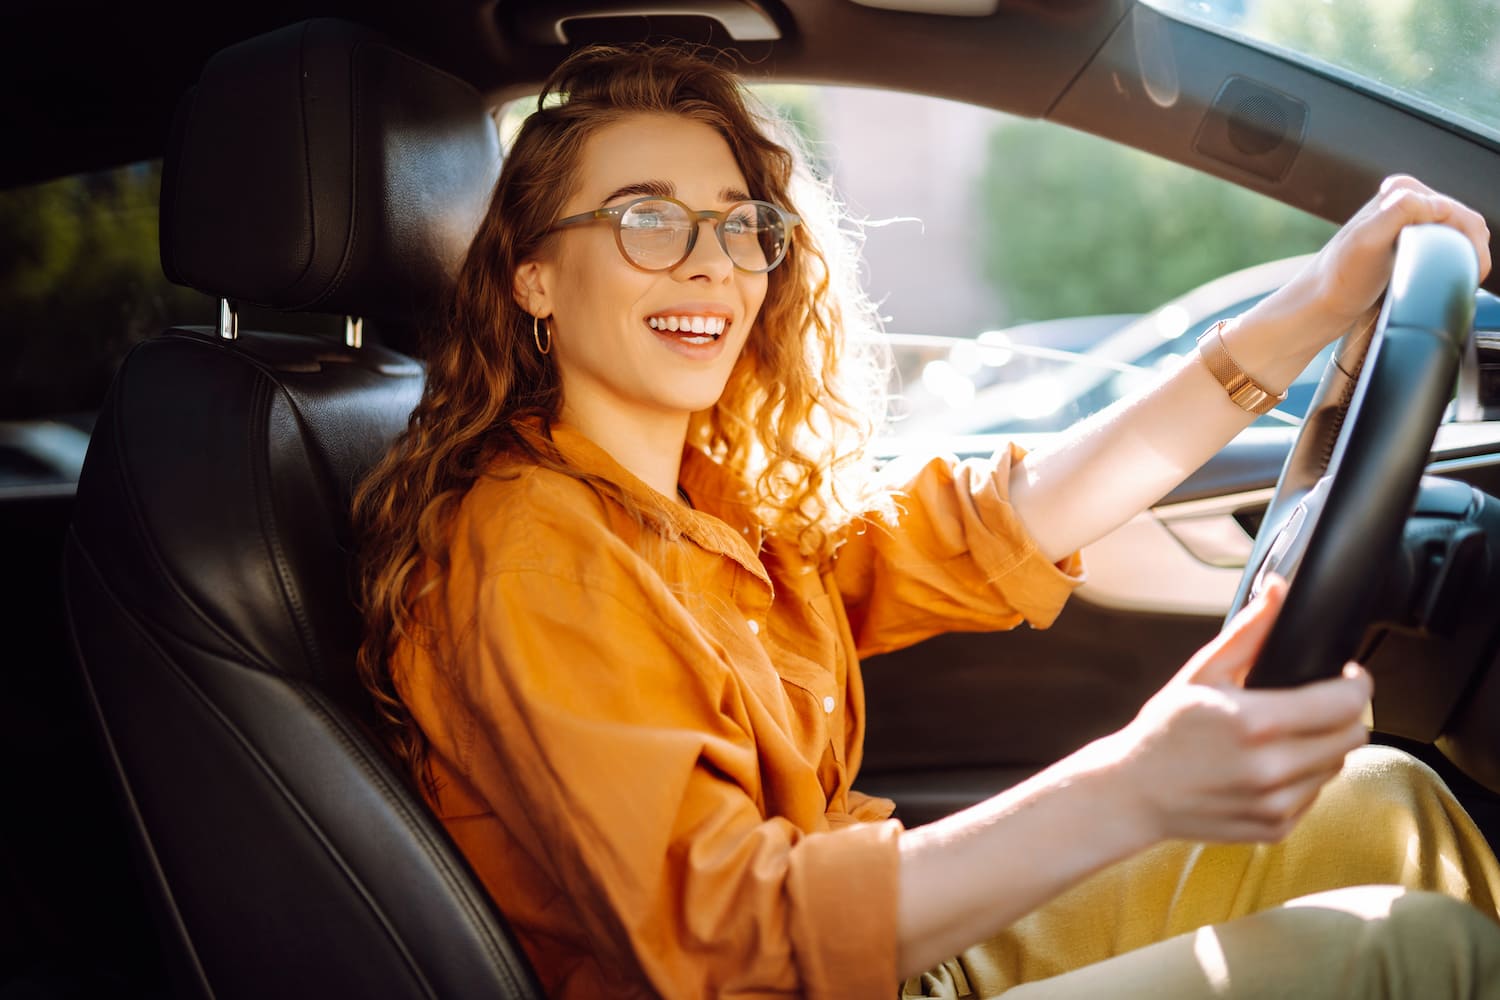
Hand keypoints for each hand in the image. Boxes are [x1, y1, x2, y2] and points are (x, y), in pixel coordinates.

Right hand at [1098, 577, 1371, 843]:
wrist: (1135, 793)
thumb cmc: (1164, 731)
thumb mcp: (1201, 673)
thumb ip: (1249, 631)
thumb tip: (1279, 589)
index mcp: (1255, 723)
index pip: (1346, 703)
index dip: (1357, 682)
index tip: (1347, 673)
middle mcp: (1272, 769)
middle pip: (1352, 736)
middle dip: (1343, 713)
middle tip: (1318, 701)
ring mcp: (1276, 804)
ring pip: (1336, 766)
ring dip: (1324, 745)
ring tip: (1288, 733)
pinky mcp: (1277, 828)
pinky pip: (1315, 794)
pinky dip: (1303, 777)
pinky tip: (1270, 765)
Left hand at [1273, 175, 1491, 343]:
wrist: (1320, 305)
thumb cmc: (1339, 278)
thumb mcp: (1368, 240)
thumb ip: (1401, 212)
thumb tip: (1438, 203)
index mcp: (1401, 191)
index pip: (1457, 210)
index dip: (1472, 241)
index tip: (1471, 271)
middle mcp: (1405, 200)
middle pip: (1463, 221)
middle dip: (1474, 248)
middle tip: (1470, 278)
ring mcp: (1407, 222)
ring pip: (1458, 233)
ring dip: (1468, 254)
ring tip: (1464, 279)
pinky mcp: (1406, 243)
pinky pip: (1446, 246)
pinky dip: (1456, 259)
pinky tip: (1452, 276)